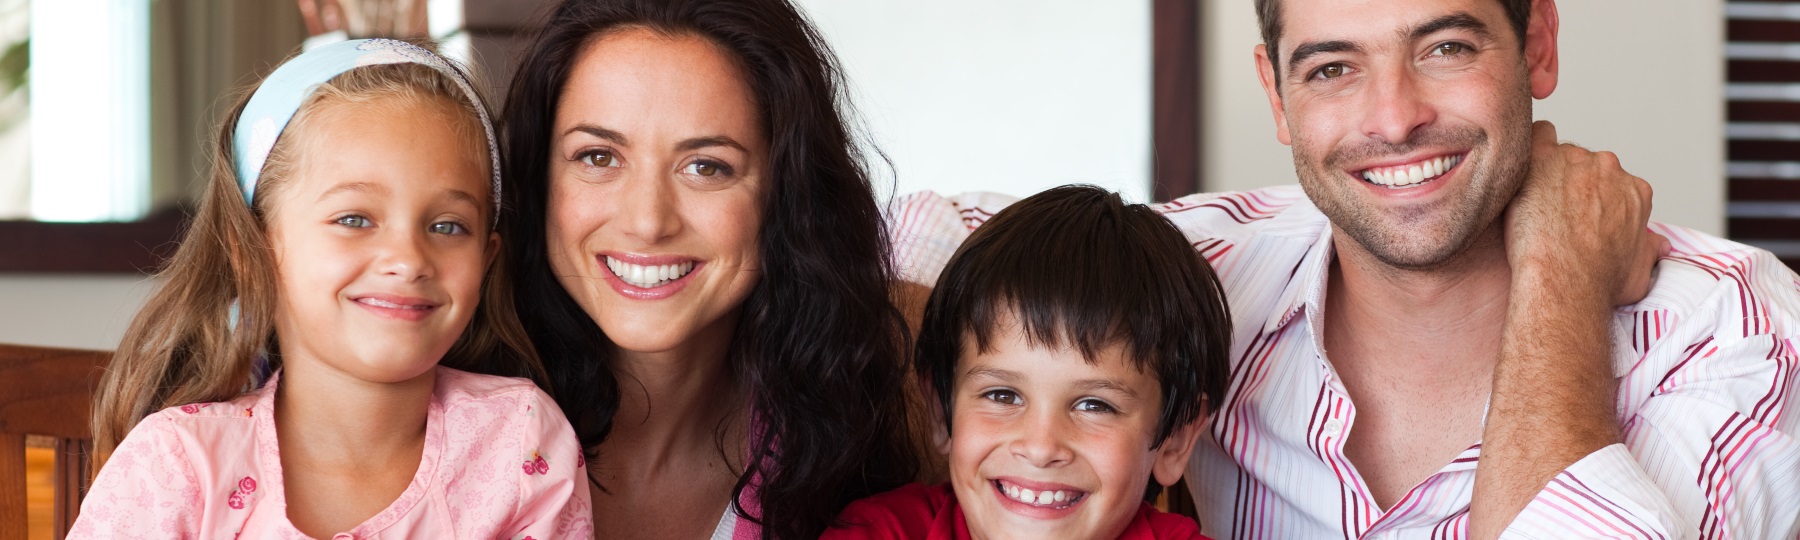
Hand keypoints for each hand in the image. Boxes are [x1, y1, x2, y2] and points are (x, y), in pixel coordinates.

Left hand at [1504, 121, 1667, 306]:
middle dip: (1570, 185)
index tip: (1577, 217)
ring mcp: (1576, 159)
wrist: (1564, 280)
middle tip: (1551, 212)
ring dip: (1547, 173)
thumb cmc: (1598, 282)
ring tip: (1532, 203)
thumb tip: (1658, 244)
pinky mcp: (1543, 157)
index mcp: (1636, 191)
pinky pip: (1537, 135)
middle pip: (1586, 167)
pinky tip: (1520, 170)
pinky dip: (1529, 148)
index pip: (1613, 183)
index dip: (1593, 201)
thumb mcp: (1639, 273)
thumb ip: (1648, 251)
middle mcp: (1610, 169)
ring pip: (1560, 155)